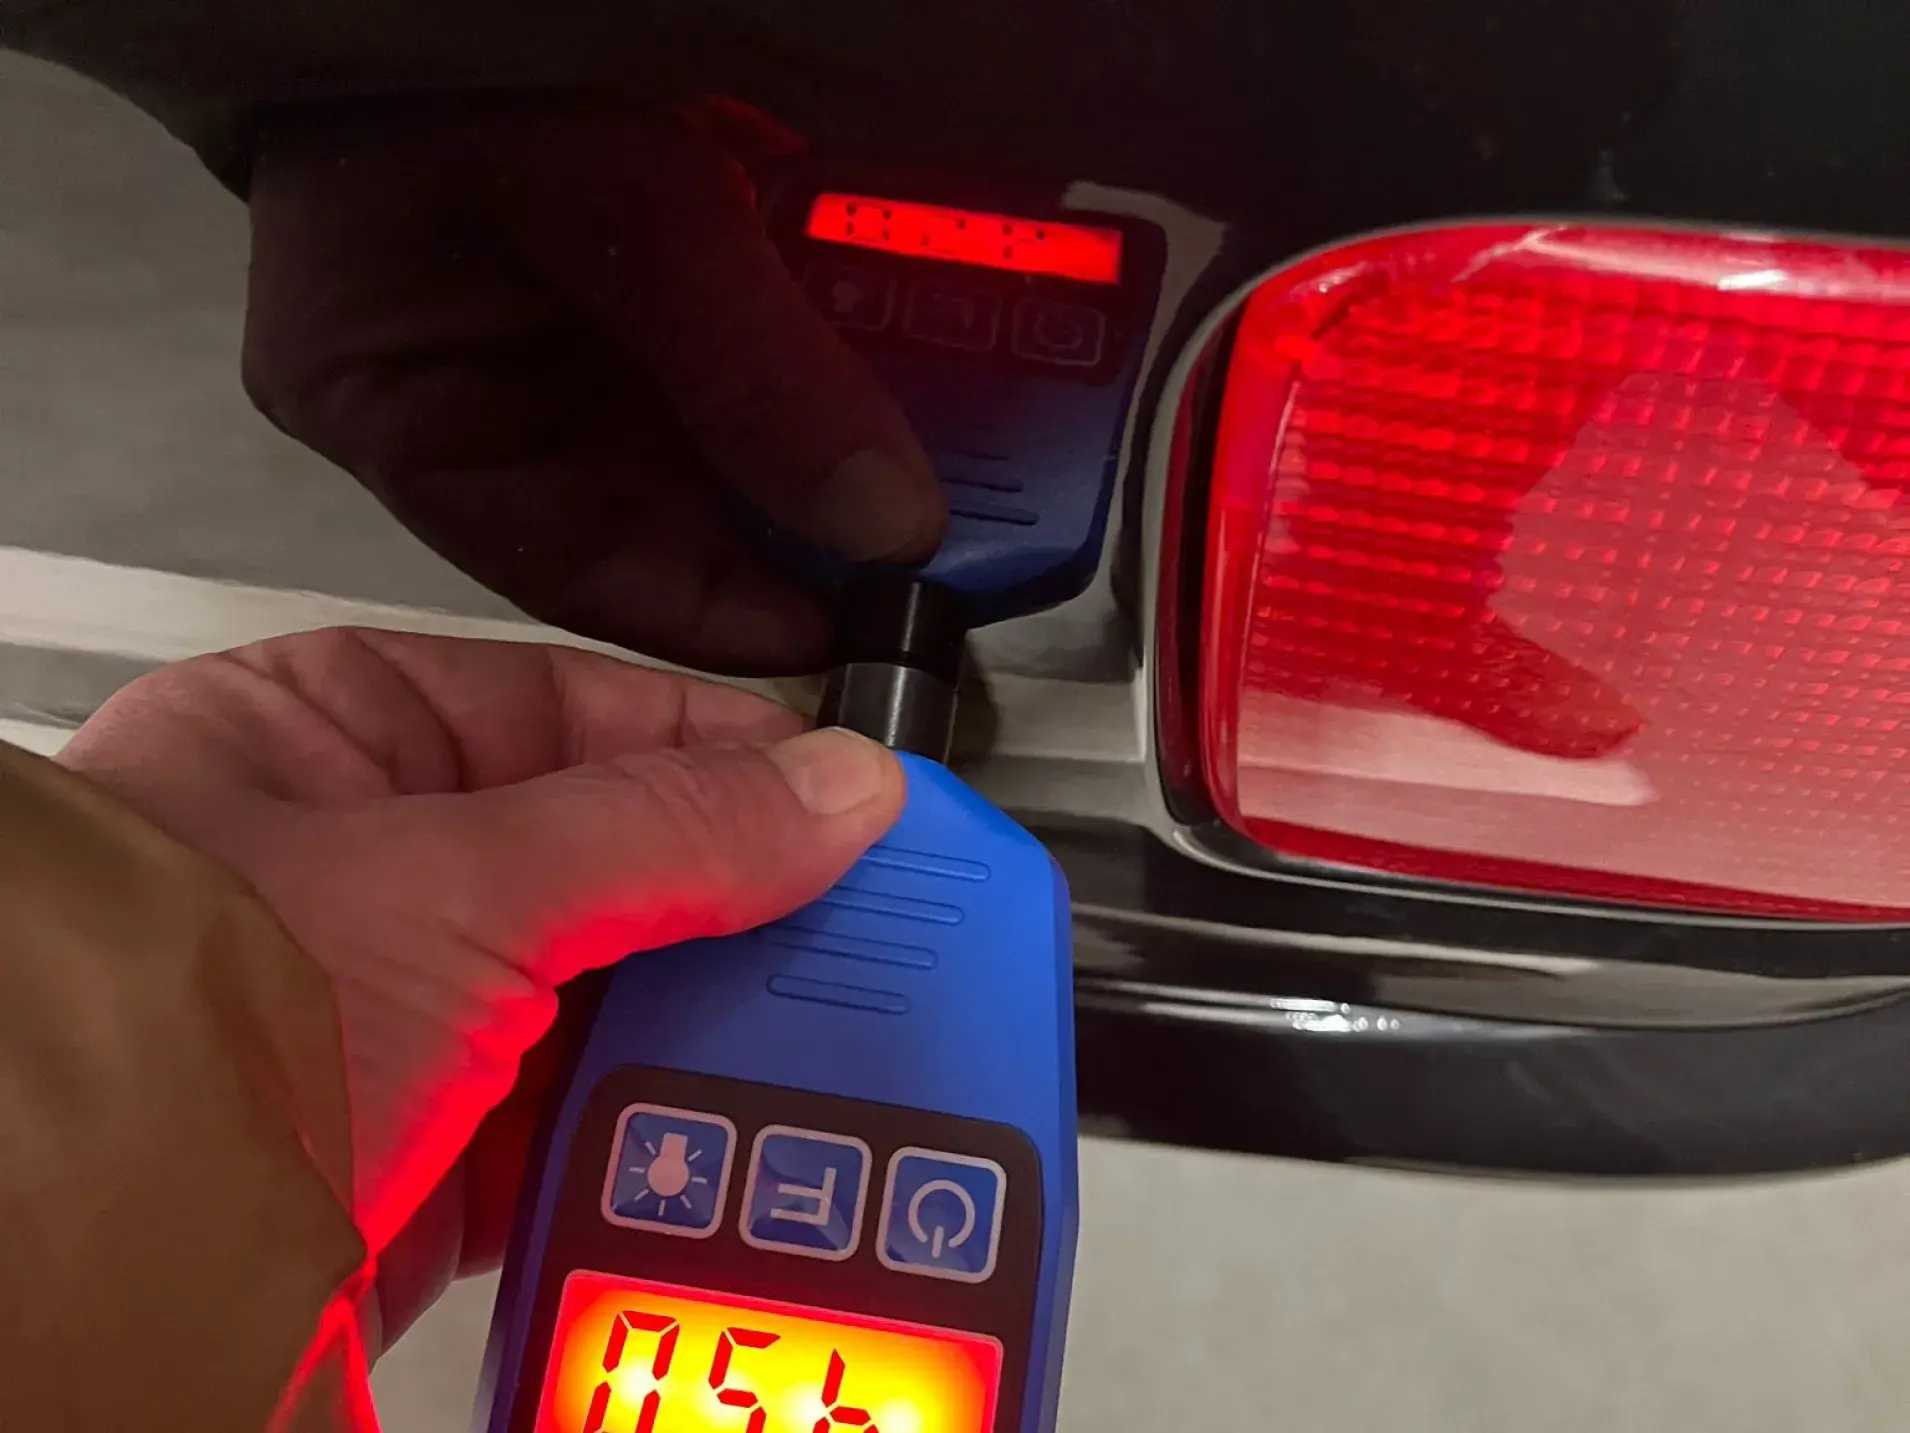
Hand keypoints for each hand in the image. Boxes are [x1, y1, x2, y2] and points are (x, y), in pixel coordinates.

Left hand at [56, 628, 904, 1349]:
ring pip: (600, 1003)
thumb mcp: (457, 883)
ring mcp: (392, 1018)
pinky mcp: (416, 1155)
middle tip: (860, 928)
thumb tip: (830, 790)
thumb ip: (667, 830)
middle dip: (736, 908)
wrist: (86, 1272)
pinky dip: (647, 1139)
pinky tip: (716, 1135)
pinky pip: (572, 1126)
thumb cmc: (161, 1021)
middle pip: (608, 863)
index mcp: (333, 737)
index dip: (726, 748)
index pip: (581, 709)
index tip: (844, 791)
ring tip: (811, 1035)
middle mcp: (361, 870)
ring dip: (699, 1033)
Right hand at [243, 94, 945, 673]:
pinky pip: (730, 352)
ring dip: (818, 442)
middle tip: (927, 538)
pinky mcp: (624, 283)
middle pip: (659, 509)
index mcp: (403, 411)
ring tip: (936, 452)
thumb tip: (880, 523)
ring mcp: (551, 337)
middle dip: (795, 524)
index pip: (577, 568)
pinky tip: (896, 354)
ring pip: (708, 438)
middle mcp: (481, 394)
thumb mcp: (626, 205)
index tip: (848, 624)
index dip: (722, 613)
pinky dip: (812, 355)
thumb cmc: (469, 47)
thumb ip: (750, 368)